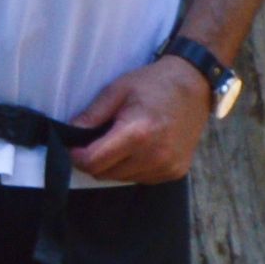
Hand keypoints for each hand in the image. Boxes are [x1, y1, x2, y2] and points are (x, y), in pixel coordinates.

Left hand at [66, 57, 210, 184]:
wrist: (195, 85)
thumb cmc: (154, 84)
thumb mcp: (117, 90)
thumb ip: (92, 115)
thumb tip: (69, 133)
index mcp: (138, 134)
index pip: (94, 162)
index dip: (77, 155)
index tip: (74, 146)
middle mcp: (154, 156)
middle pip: (105, 174)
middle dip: (95, 160)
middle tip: (99, 139)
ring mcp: (167, 167)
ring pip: (122, 179)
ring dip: (115, 165)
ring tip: (123, 140)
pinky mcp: (175, 173)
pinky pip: (141, 178)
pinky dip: (134, 167)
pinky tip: (141, 147)